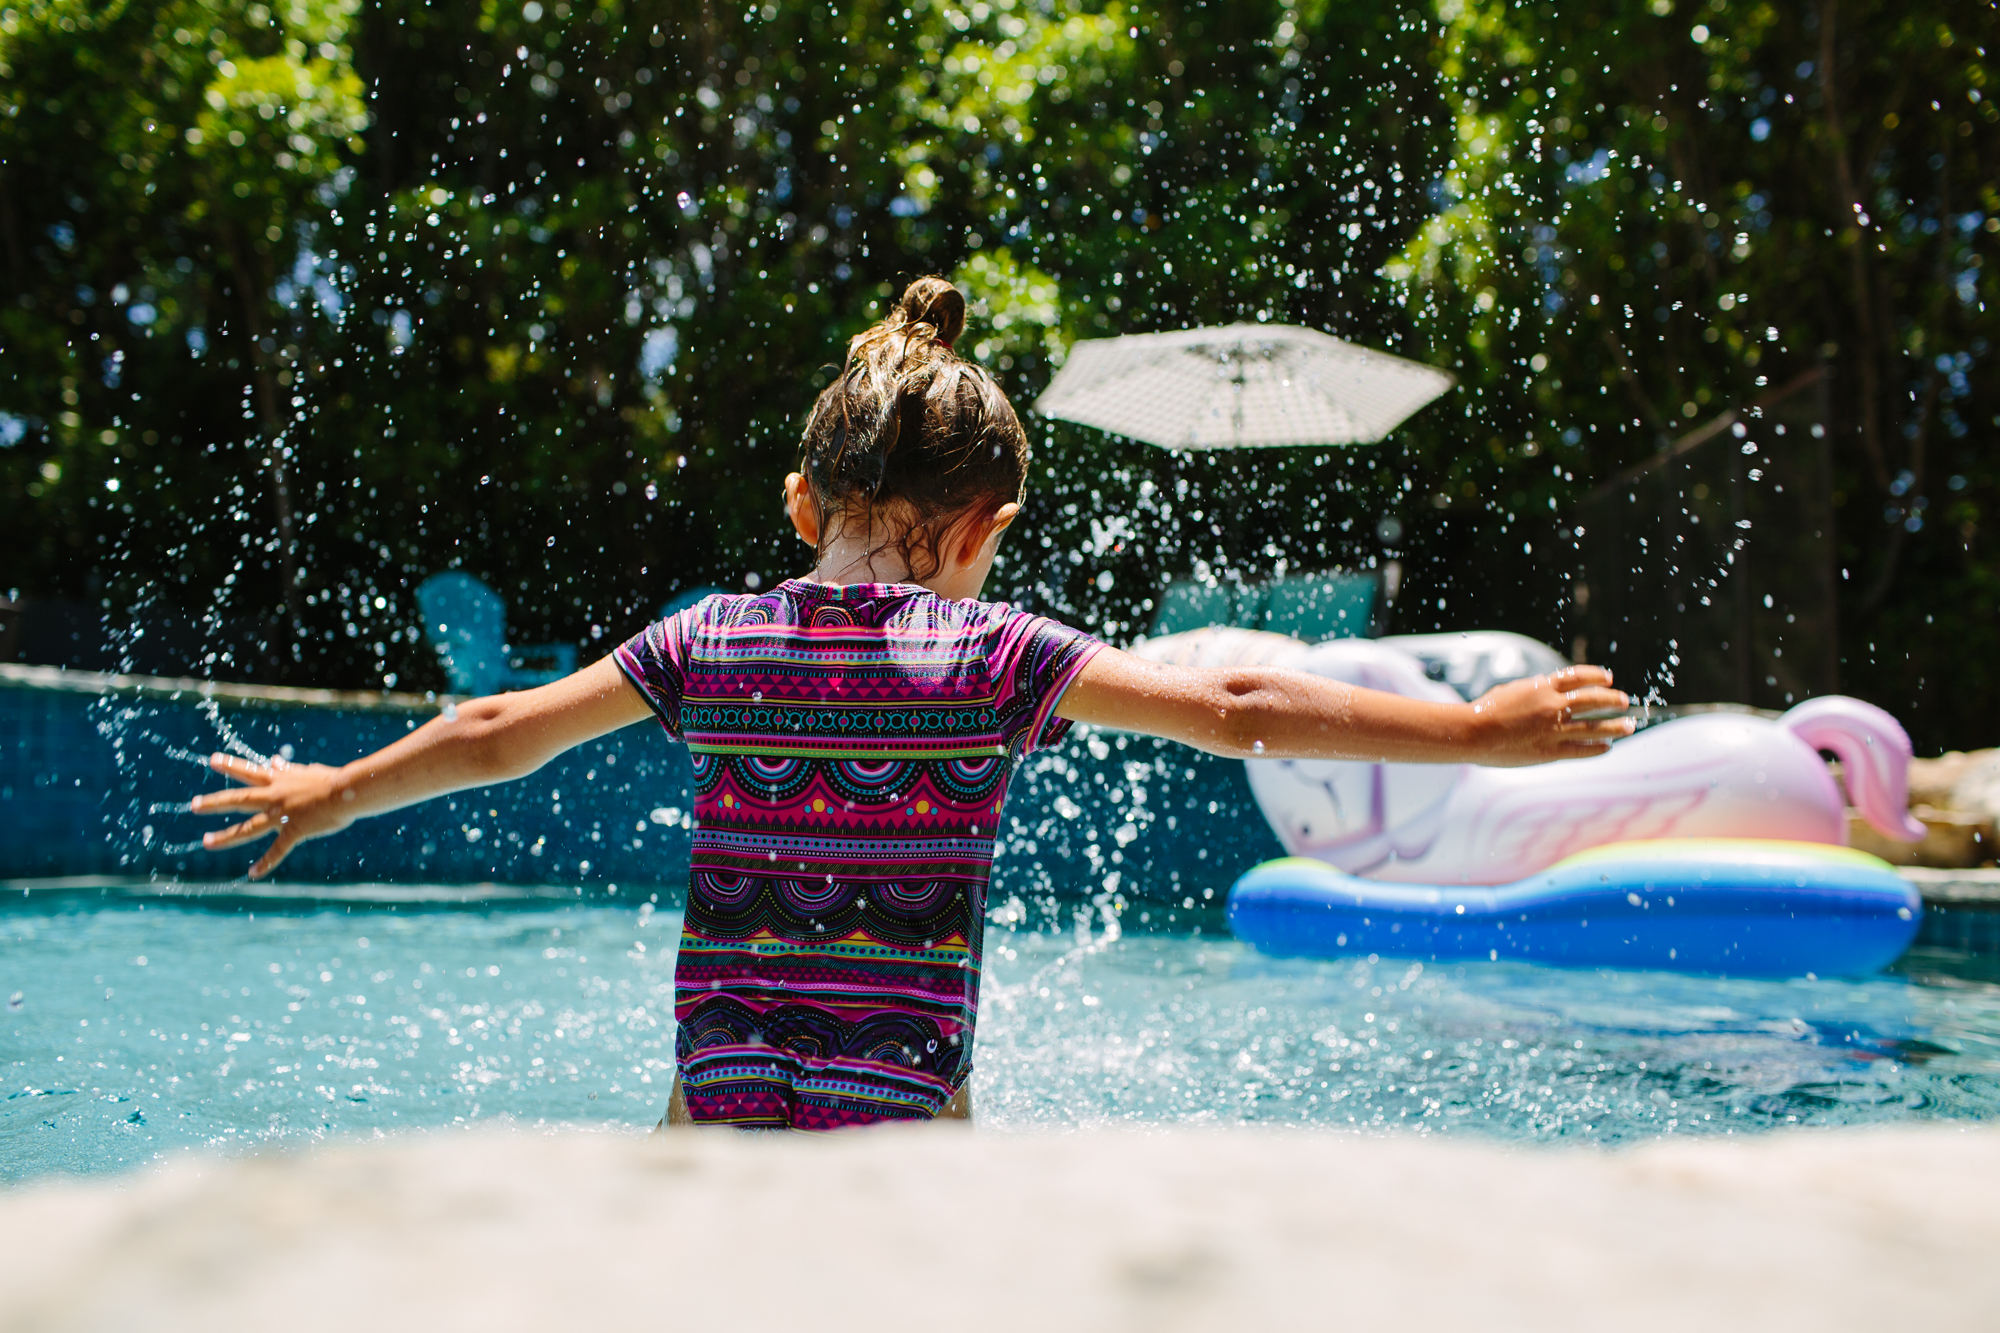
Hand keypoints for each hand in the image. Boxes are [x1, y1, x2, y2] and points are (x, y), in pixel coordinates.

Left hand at [190, 753, 354, 878]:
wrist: (349, 790)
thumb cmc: (332, 780)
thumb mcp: (306, 771)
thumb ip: (287, 769)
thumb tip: (274, 760)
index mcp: (280, 780)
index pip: (250, 771)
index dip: (231, 765)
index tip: (213, 760)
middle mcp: (275, 796)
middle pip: (239, 800)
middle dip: (215, 802)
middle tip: (194, 805)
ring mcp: (282, 815)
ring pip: (248, 827)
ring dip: (226, 836)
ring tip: (206, 842)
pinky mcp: (295, 831)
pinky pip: (277, 850)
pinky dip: (265, 862)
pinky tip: (252, 873)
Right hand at [1467, 666, 1634, 765]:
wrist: (1471, 733)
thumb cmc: (1484, 710)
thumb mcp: (1510, 690)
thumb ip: (1532, 689)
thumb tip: (1546, 686)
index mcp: (1542, 687)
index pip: (1578, 677)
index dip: (1596, 676)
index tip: (1608, 678)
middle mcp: (1552, 706)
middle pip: (1593, 699)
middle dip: (1612, 700)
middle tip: (1624, 701)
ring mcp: (1553, 730)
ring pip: (1594, 726)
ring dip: (1615, 725)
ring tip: (1629, 725)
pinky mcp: (1549, 751)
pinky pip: (1581, 749)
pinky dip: (1597, 748)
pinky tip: (1607, 747)